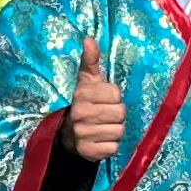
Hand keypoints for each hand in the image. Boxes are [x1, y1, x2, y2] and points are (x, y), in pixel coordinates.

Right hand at [68, 31, 127, 161]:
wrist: (70, 134)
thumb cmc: (86, 102)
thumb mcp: (87, 80)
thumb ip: (90, 60)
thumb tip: (88, 39)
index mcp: (81, 95)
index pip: (115, 94)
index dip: (114, 97)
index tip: (103, 99)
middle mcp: (80, 114)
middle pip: (120, 113)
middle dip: (116, 115)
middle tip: (105, 115)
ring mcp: (83, 134)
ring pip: (118, 131)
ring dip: (115, 130)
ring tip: (103, 127)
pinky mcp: (88, 152)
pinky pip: (113, 148)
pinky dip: (110, 145)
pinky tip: (101, 141)